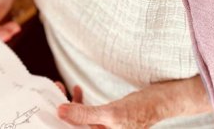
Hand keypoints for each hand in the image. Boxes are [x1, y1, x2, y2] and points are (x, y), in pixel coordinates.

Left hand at [57, 76, 211, 128]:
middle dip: (62, 109)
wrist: (164, 100)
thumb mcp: (112, 114)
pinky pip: (88, 113)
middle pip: (74, 127)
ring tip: (63, 88)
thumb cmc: (143, 109)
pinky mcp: (107, 120)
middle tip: (55, 89)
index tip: (50, 103)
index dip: (60, 122)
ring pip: (79, 120)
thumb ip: (85, 115)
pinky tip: (78, 90)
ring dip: (70, 104)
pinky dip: (81, 102)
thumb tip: (61, 111)